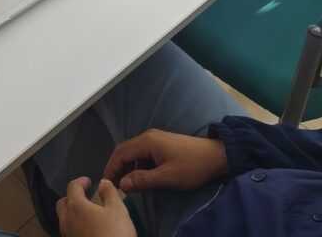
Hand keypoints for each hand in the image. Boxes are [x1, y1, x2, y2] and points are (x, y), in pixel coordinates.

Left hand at [56, 177, 134, 236]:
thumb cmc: (114, 234)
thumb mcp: (118, 210)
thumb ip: (109, 193)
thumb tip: (103, 183)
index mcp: (76, 206)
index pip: (72, 187)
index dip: (80, 182)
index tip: (88, 181)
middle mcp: (66, 220)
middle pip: (63, 203)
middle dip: (72, 197)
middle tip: (85, 197)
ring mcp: (67, 235)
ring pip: (64, 219)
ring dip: (72, 213)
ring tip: (87, 213)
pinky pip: (69, 232)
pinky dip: (75, 226)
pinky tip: (88, 230)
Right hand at [102, 129, 228, 193]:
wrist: (216, 156)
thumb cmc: (191, 166)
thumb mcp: (167, 177)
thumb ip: (143, 180)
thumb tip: (122, 184)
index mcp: (146, 142)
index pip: (120, 153)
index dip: (111, 168)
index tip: (105, 182)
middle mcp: (148, 137)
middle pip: (124, 151)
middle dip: (116, 167)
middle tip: (112, 184)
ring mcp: (155, 140)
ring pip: (134, 153)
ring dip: (127, 167)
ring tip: (126, 183)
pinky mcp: (162, 145)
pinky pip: (143, 154)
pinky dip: (137, 165)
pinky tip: (141, 177)